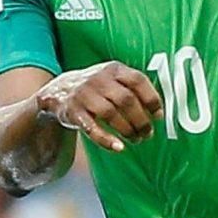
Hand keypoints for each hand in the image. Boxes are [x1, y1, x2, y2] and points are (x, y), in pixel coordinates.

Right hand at [35, 61, 162, 152]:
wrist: (59, 91)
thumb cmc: (97, 88)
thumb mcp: (113, 78)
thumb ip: (134, 89)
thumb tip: (159, 113)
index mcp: (114, 69)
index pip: (138, 80)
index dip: (152, 99)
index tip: (158, 116)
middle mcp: (99, 79)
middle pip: (126, 100)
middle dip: (141, 120)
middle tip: (148, 134)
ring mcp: (84, 95)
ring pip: (110, 113)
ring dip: (127, 130)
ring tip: (135, 140)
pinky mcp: (73, 111)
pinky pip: (91, 128)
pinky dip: (106, 139)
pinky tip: (118, 147)